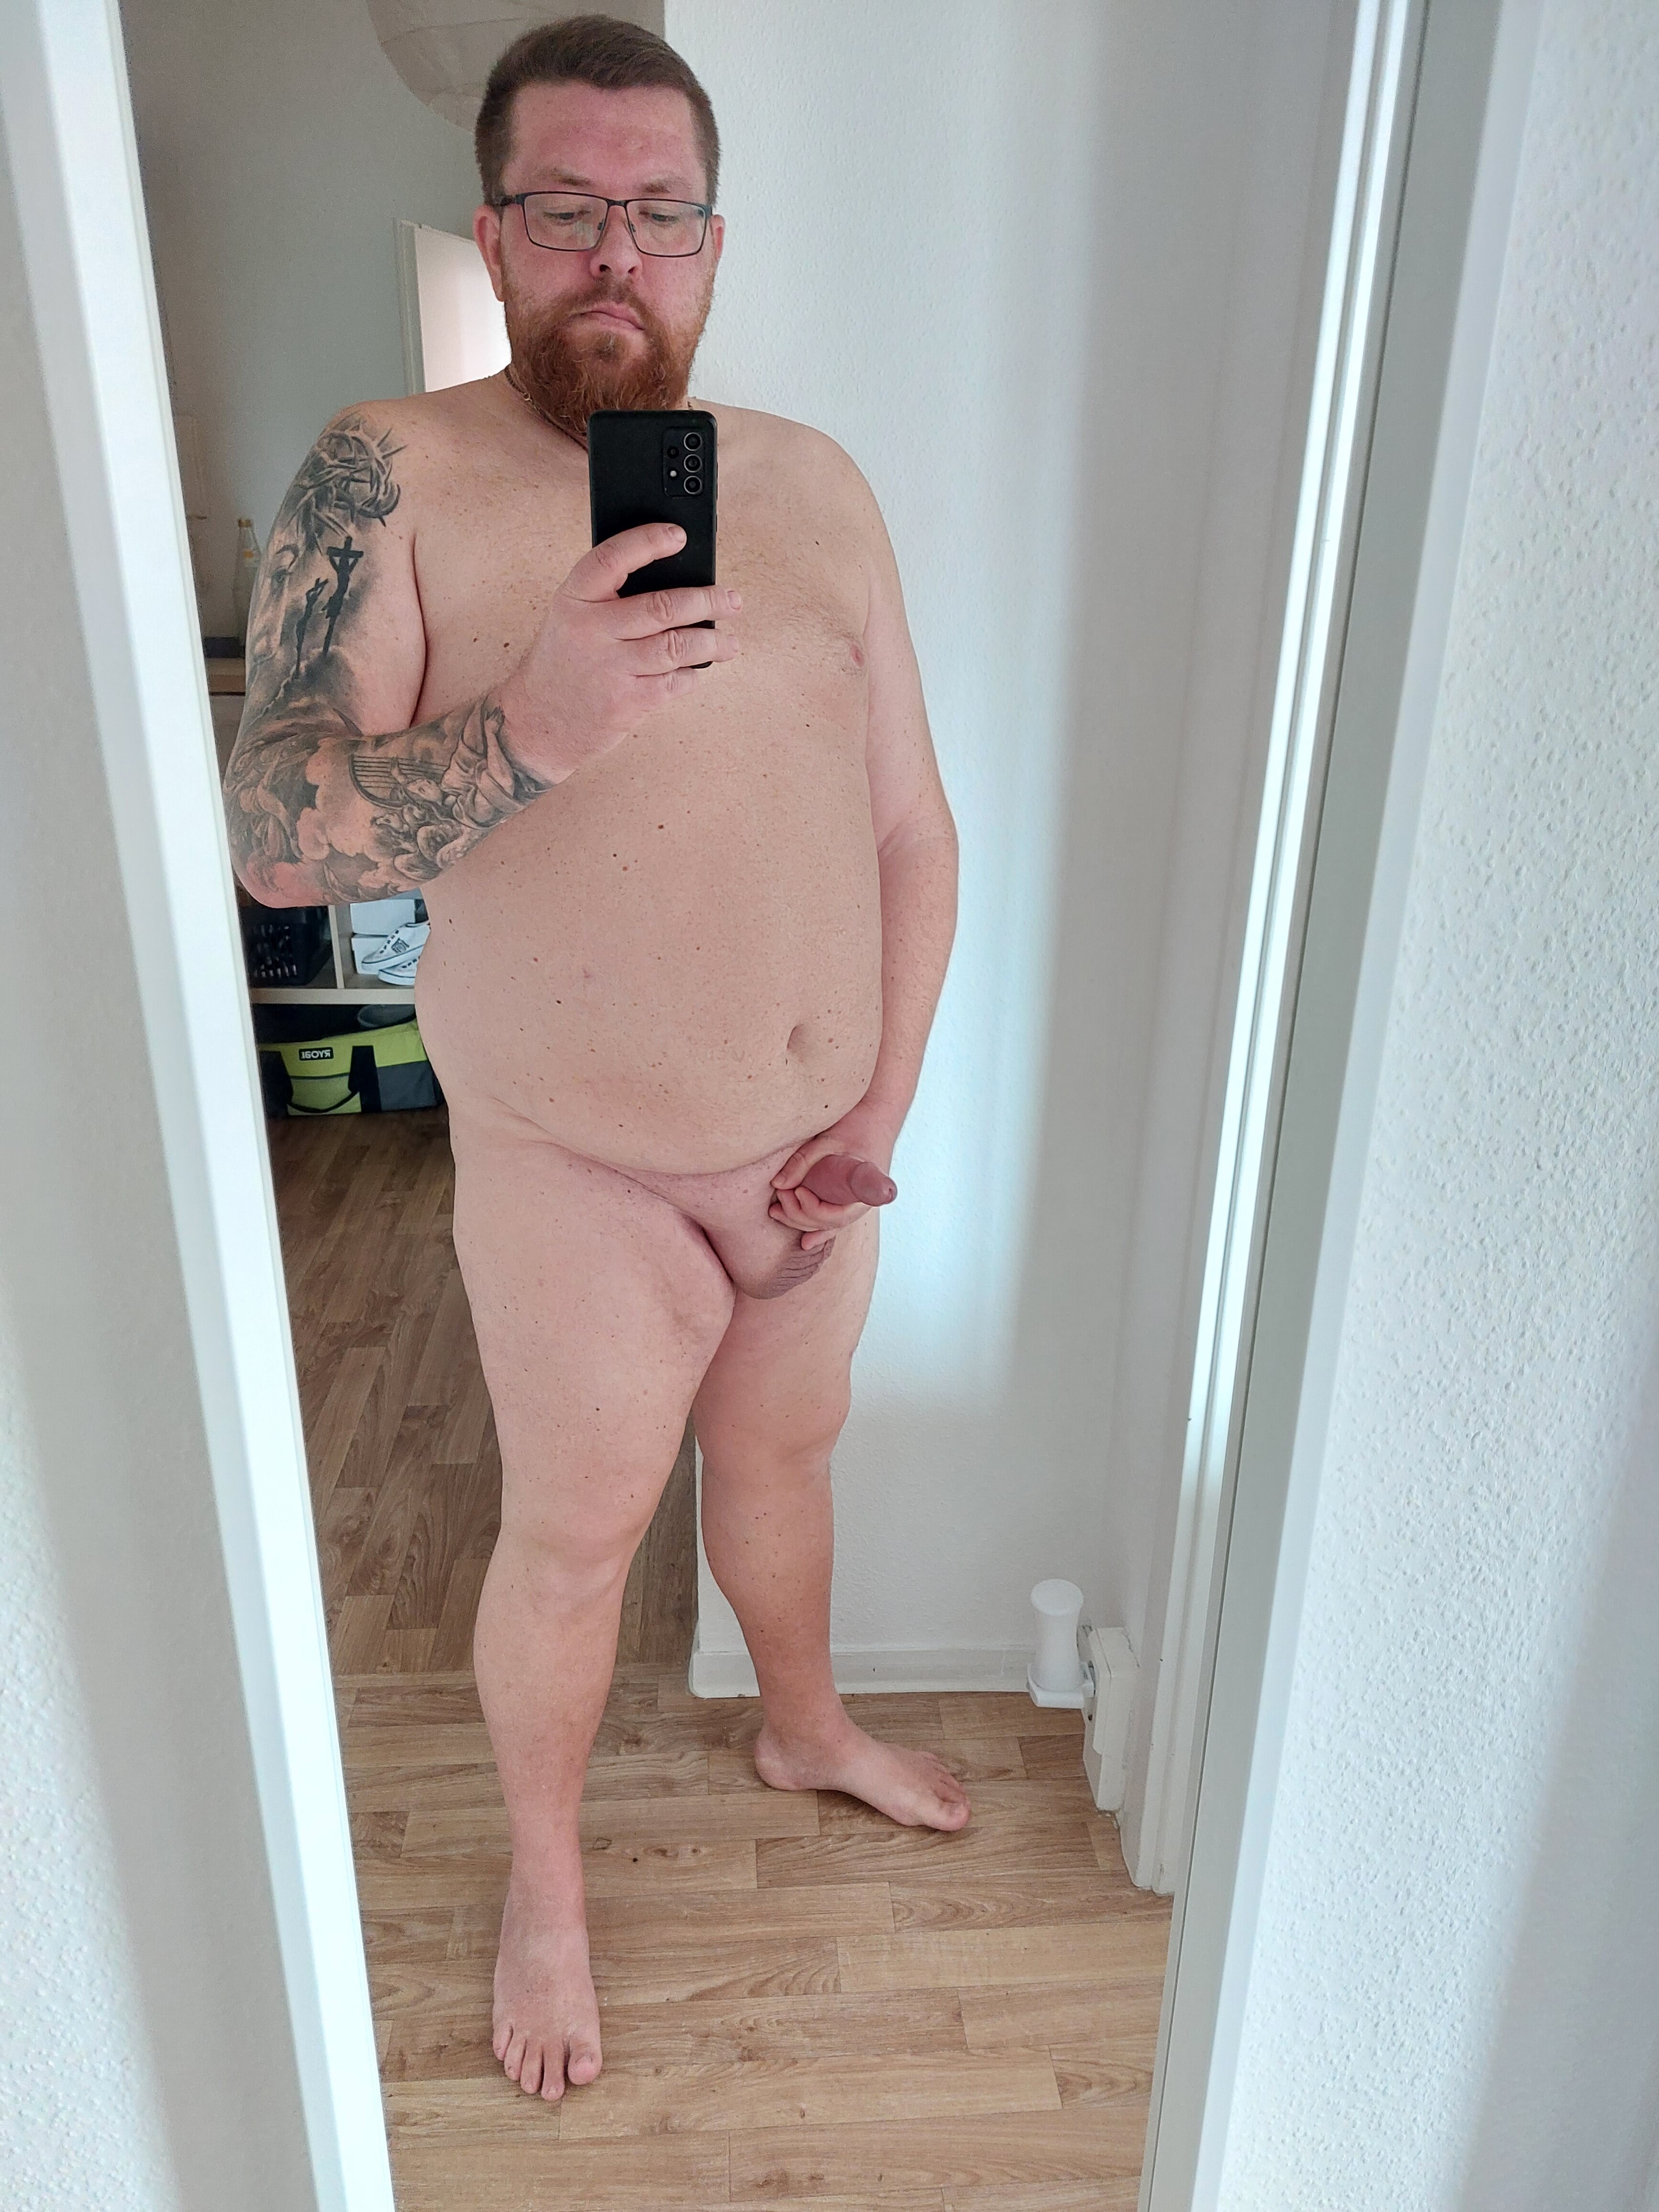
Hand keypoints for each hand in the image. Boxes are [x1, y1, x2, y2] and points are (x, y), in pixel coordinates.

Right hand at [495, 523, 741, 784]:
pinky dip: (691, 675)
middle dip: (707, 600)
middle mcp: (590, 630)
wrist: (537, 721)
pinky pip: (675, 682)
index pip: (613, 558)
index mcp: (574, 599)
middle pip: (662, 606)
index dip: (648, 542)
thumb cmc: (565, 661)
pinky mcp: (626, 702)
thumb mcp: (572, 619)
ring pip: (678, 646)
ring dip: (713, 642)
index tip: (679, 535)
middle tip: (731, 599)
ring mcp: (609, 668)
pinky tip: (694, 671)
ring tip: (729, 643)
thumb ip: (609, 597)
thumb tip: (676, 580)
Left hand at [769, 1106, 899, 1252]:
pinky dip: (819, 1231)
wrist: (878, 1116)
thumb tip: (777, 1185)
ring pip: (828, 1225)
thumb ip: (802, 1162)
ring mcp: (857, 1203)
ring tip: (776, 1211)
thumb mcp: (826, 1140)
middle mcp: (863, 1201)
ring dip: (801, 1222)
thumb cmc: (856, 1125)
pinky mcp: (850, 1200)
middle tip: (780, 1195)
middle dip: (799, 1215)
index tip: (797, 1190)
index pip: (836, 1214)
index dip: (813, 1210)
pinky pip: (834, 1221)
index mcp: (863, 1188)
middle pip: (828, 1223)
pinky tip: (806, 1243)